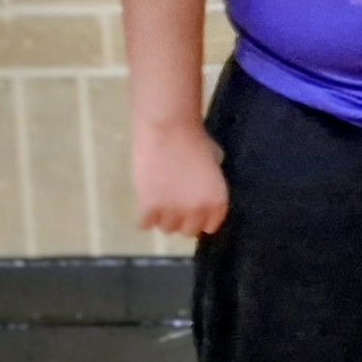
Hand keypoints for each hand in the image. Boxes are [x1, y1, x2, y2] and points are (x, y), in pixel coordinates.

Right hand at [132, 119, 228, 238]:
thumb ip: (211, 181)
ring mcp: (173, 211)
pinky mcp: (150, 207)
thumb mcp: (215, 163)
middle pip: (187, 231)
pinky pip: (145, 224)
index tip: (191, 212)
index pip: (209, 226)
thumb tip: (204, 186)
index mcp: (218, 201)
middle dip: (181, 220)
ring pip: (166, 229)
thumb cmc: (195, 140)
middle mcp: (198, 211)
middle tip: (173, 206)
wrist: (169, 130)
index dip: (199, 218)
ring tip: (159, 202)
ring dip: (162, 218)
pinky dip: (144, 218)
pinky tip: (145, 206)